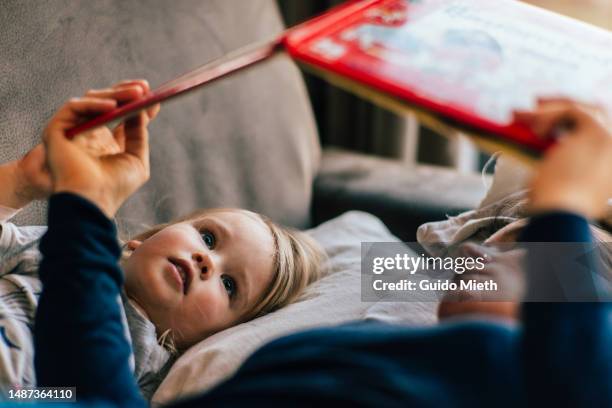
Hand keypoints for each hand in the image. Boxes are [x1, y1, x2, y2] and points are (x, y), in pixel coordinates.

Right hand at [43, 80, 159, 217]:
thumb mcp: (136, 158)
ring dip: (115, 95)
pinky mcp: (56, 130)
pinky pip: (74, 108)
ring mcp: (71, 130)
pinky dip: (93, 104)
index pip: (118, 114)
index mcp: (104, 141)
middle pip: (105, 103)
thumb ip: (139, 134)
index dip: (134, 102)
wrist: (93, 201)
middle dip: (125, 92)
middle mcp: (87, 133)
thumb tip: (144, 108)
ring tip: (136, 94)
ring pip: (91, 101)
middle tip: (144, 88)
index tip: (152, 93)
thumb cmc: (115, 186)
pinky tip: (113, 106)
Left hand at [514, 99, 611, 218]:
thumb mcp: (559, 178)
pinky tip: (533, 129)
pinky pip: (571, 111)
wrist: (562, 214)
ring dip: (551, 109)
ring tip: (524, 114)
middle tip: (537, 103)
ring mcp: (609, 139)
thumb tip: (542, 141)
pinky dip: (548, 115)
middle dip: (564, 105)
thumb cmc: (555, 204)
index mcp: (609, 163)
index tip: (548, 118)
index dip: (572, 119)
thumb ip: (561, 158)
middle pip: (596, 112)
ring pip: (583, 109)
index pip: (598, 128)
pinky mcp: (595, 133)